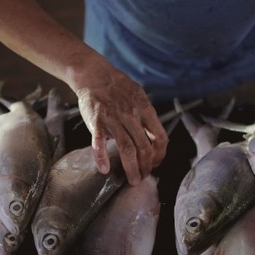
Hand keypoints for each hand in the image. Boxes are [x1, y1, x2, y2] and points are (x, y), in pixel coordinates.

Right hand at [74, 55, 167, 185]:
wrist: (94, 73)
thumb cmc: (118, 86)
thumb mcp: (139, 96)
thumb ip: (146, 116)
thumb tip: (154, 136)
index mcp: (144, 109)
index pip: (160, 137)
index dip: (160, 154)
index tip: (156, 162)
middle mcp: (131, 115)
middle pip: (144, 147)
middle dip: (146, 166)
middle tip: (144, 177)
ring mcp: (113, 119)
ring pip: (126, 149)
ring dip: (131, 168)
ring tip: (133, 180)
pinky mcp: (96, 121)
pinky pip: (99, 142)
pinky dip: (101, 157)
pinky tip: (104, 169)